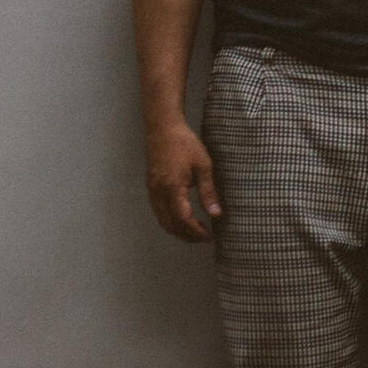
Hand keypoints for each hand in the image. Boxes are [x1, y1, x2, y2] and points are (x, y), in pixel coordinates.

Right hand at [145, 120, 220, 241]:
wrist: (163, 130)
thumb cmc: (186, 144)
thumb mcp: (203, 166)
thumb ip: (208, 192)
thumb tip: (216, 214)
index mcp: (173, 188)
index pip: (182, 220)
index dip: (195, 232)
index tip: (208, 237)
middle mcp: (159, 193)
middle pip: (170, 225)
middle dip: (186, 235)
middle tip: (204, 238)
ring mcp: (152, 191)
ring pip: (162, 220)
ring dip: (178, 230)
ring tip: (196, 231)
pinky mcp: (150, 188)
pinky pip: (158, 212)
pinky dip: (170, 221)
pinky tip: (183, 218)